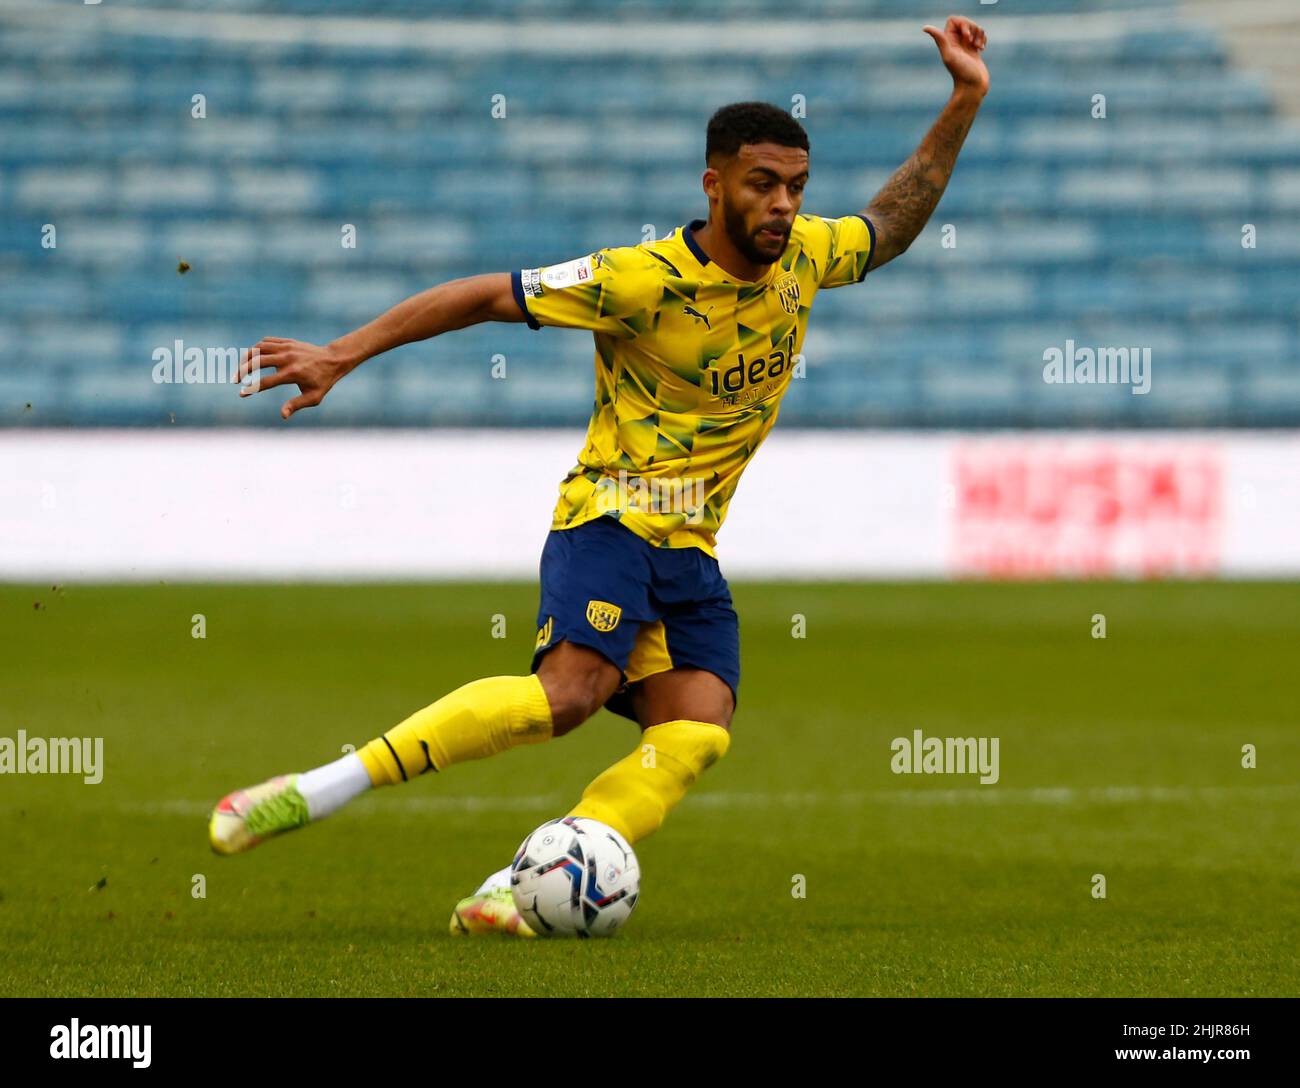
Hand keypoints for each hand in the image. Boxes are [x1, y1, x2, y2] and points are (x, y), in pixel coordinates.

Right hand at [237, 337, 351, 419]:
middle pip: (257, 361)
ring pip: (259, 348)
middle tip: (235, 379)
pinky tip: (253, 357)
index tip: (242, 394)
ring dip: (246, 357)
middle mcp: (287, 358)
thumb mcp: (313, 397)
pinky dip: (257, 348)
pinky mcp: (287, 342)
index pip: (265, 382)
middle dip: (242, 370)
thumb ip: (296, 405)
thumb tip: (282, 415)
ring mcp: (287, 348)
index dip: (251, 389)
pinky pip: (267, 342)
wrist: (334, 359)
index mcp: (292, 374)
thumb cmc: (323, 381)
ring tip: (241, 368)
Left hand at [924, 16, 988, 97]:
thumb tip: (925, 27)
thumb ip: (940, 40)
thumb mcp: (950, 55)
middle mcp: (956, 43)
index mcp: (948, 42)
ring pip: (974, 28)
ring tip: (978, 47)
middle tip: (971, 42)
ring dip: (979, 34)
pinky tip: (982, 49)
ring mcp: (966, 46)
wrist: (973, 88)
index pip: (953, 20)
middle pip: (965, 21)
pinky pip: (980, 35)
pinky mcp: (975, 50)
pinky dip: (983, 39)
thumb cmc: (962, 73)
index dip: (962, 23)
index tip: (966, 37)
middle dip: (972, 28)